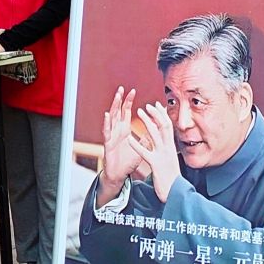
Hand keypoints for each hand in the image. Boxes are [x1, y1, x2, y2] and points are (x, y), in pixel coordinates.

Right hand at [94, 87, 143, 201]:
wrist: (119, 175)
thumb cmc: (128, 161)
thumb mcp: (141, 148)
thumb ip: (147, 138)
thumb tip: (156, 129)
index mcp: (124, 130)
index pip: (126, 112)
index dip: (129, 101)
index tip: (133, 90)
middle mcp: (117, 130)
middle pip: (118, 111)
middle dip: (120, 100)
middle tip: (122, 88)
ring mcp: (111, 136)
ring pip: (111, 118)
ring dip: (114, 107)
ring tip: (116, 97)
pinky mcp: (108, 143)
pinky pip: (106, 131)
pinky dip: (106, 123)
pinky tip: (107, 115)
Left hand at [126, 102, 181, 203]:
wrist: (176, 194)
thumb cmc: (172, 179)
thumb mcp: (171, 161)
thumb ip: (168, 151)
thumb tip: (166, 142)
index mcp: (172, 148)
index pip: (169, 127)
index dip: (162, 115)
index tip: (157, 104)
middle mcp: (169, 150)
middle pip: (164, 127)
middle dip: (156, 114)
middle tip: (147, 105)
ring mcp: (163, 156)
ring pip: (155, 135)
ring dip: (146, 122)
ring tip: (138, 112)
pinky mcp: (156, 165)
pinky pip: (145, 153)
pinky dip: (136, 145)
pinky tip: (129, 139)